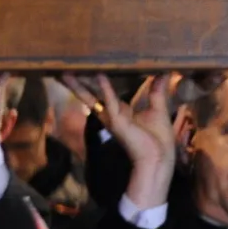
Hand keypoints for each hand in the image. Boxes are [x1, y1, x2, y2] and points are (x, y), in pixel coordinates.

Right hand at [64, 72, 177, 208]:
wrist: (158, 158)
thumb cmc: (158, 140)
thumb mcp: (159, 109)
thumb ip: (157, 92)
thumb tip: (163, 74)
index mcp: (121, 112)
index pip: (104, 94)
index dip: (94, 83)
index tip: (87, 70)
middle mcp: (111, 114)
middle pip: (90, 96)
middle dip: (77, 84)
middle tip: (64, 71)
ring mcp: (112, 118)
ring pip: (92, 98)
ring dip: (78, 86)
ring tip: (65, 73)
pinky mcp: (116, 121)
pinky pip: (110, 101)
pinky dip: (105, 89)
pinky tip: (99, 76)